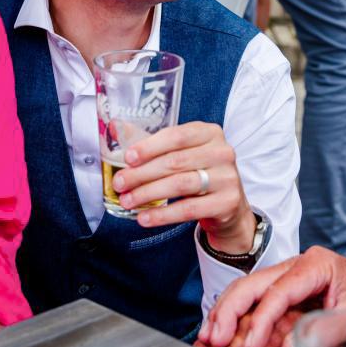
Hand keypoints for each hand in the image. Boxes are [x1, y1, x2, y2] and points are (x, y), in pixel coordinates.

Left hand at [113, 122, 255, 253]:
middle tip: (120, 184)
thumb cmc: (200, 173)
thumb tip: (116, 128)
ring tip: (128, 200)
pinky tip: (145, 218)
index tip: (128, 158)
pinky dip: (162, 215)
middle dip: (142, 174)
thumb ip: (153, 144)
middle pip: (175, 161)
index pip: (176, 136)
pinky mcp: (227, 202)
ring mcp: (227, 177)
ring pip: (180, 184)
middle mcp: (222, 152)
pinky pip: (188, 209)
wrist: (229, 206)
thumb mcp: (183, 153)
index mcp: (210, 133)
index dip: (149, 147)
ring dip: (148, 193)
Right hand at [197, 247, 345, 346]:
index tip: (249, 345)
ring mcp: (288, 275)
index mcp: (315, 265)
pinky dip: (237, 315)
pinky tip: (222, 330)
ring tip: (209, 336)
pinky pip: (255, 299)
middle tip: (213, 338)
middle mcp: (296, 265)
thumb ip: (329, 331)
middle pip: (252, 283)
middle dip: (229, 310)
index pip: (279, 291)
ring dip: (226, 312)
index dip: (261, 319)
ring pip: (247, 288)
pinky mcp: (285, 289)